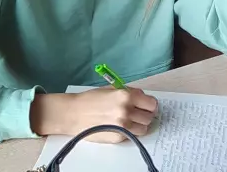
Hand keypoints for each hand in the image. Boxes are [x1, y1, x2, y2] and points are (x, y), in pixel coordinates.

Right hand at [30, 88, 158, 141]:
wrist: (74, 114)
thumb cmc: (91, 99)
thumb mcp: (112, 89)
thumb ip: (129, 92)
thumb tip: (143, 98)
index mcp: (126, 95)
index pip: (152, 103)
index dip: (150, 104)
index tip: (147, 105)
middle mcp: (127, 111)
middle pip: (150, 117)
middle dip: (146, 114)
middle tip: (138, 113)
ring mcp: (123, 126)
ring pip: (144, 128)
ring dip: (140, 124)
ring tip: (131, 120)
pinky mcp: (118, 137)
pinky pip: (132, 135)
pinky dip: (130, 131)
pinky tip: (120, 126)